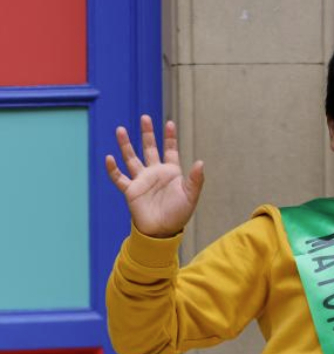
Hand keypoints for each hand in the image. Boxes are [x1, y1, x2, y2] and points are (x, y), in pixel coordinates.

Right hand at [105, 115, 204, 238]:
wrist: (163, 231)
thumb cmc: (179, 214)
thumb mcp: (191, 196)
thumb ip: (196, 180)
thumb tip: (200, 162)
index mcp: (171, 172)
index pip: (170, 150)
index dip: (170, 137)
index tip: (169, 123)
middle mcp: (155, 173)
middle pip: (149, 148)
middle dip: (147, 134)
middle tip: (145, 117)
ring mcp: (142, 180)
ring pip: (131, 158)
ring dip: (126, 145)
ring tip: (120, 129)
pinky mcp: (131, 190)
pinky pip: (119, 177)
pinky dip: (113, 169)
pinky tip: (109, 158)